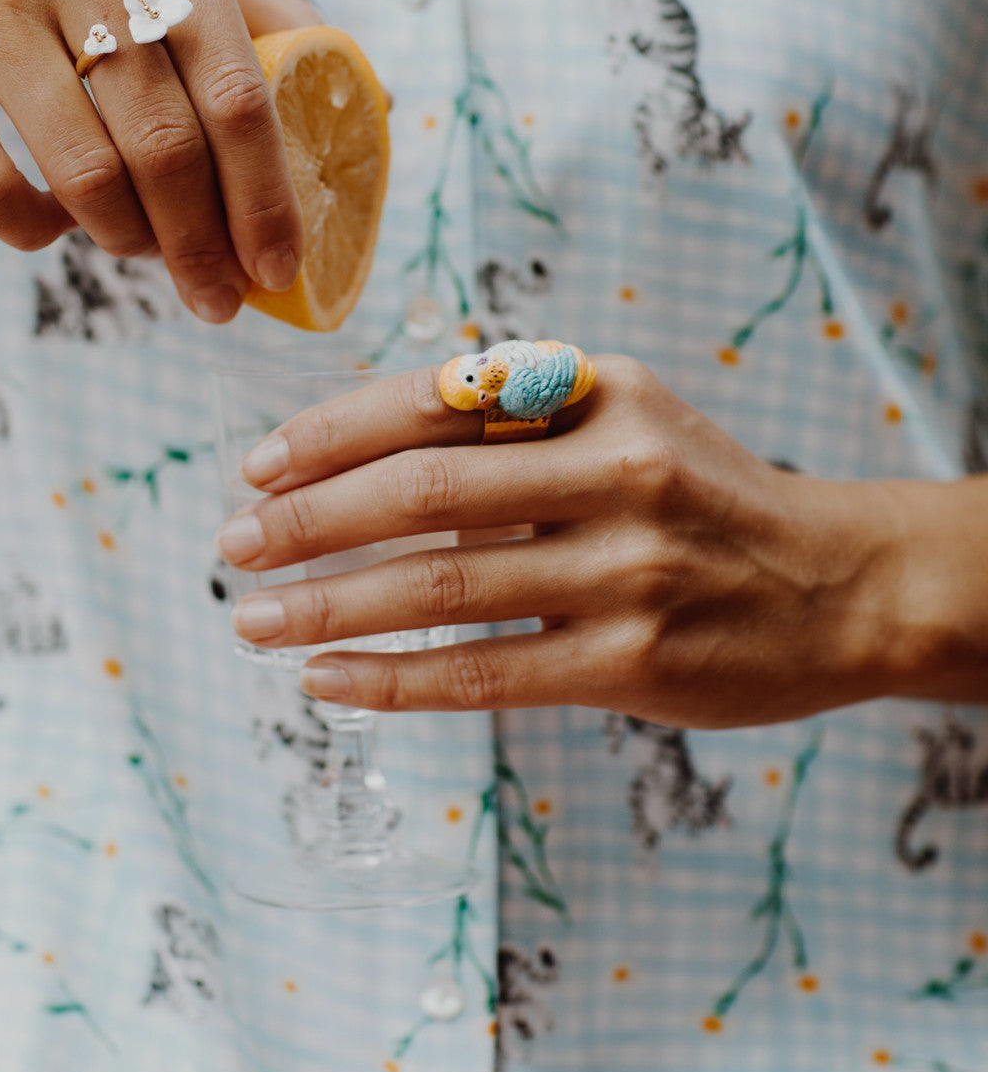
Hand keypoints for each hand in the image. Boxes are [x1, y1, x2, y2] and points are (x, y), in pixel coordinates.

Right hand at [0, 0, 313, 321]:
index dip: (267, 200)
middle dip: (204, 246)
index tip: (280, 268)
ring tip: (142, 252)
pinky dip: (34, 232)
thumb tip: (361, 95)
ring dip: (128, 240)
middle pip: (168, 148)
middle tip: (219, 296)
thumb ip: (253, 6)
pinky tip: (56, 227)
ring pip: (85, 175)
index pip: (239, 95)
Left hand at [219, 357, 979, 726]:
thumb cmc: (702, 496)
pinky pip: (486, 671)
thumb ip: (513, 417)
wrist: (838, 585)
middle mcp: (614, 469)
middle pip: (422, 490)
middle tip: (233, 546)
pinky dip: (394, 677)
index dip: (332, 434)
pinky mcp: (634, 660)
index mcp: (599, 390)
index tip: (258, 467)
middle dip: (308, 519)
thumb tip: (359, 441)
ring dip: (329, 604)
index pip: (434, 401)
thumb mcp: (625, 417)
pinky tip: (329, 682)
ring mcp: (627, 569)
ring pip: (442, 584)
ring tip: (255, 621)